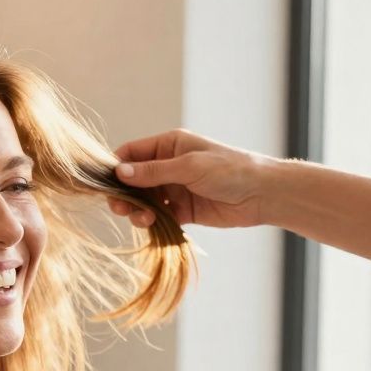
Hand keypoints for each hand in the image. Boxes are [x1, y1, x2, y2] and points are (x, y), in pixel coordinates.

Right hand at [108, 129, 273, 228]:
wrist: (263, 194)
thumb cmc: (230, 170)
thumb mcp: (189, 167)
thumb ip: (153, 172)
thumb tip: (119, 172)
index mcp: (169, 146)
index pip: (131, 153)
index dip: (116, 167)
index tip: (107, 184)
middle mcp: (168, 166)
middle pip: (132, 180)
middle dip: (124, 194)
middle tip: (121, 208)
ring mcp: (174, 189)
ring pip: (143, 200)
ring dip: (138, 210)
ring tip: (144, 219)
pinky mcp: (182, 210)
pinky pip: (157, 216)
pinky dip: (151, 222)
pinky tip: (154, 225)